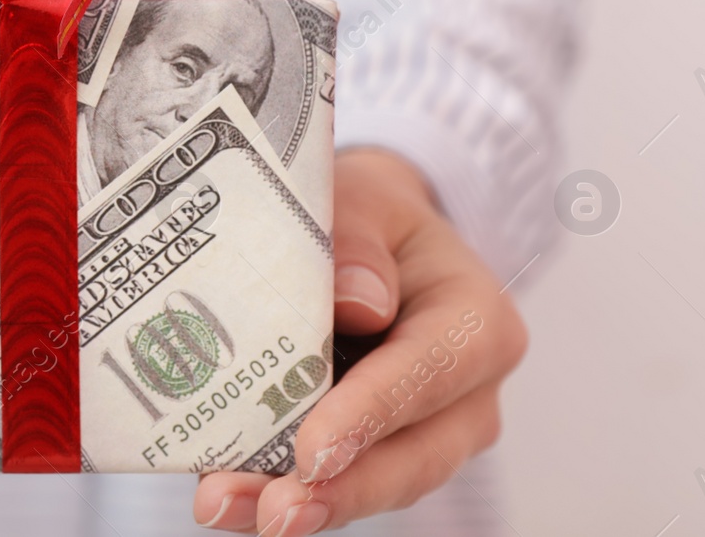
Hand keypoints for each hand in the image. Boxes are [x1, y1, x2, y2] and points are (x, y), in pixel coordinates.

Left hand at [193, 149, 527, 534]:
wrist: (373, 236)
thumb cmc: (369, 216)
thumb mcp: (363, 199)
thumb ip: (358, 238)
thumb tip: (358, 303)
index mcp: (477, 320)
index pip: (431, 372)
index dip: (372, 415)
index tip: (314, 451)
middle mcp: (467, 391)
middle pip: (413, 455)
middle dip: (340, 489)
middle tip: (274, 512)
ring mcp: (426, 431)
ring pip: (374, 482)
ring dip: (302, 501)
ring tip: (226, 506)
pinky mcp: (378, 451)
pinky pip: (338, 480)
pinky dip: (281, 489)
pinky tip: (229, 497)